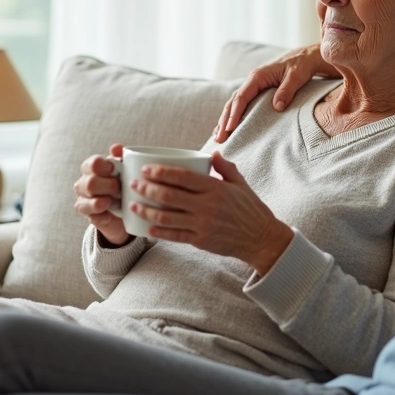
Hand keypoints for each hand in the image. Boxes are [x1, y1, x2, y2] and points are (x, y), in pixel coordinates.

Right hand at [73, 144, 129, 246]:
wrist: (128, 208)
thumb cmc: (124, 183)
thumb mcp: (126, 168)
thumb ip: (121, 156)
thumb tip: (116, 148)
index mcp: (92, 168)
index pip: (92, 164)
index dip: (103, 166)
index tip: (114, 169)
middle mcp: (84, 183)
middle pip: (90, 183)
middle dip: (108, 186)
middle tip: (120, 188)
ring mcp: (84, 200)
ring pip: (86, 200)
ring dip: (105, 200)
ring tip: (117, 201)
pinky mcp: (89, 216)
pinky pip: (91, 215)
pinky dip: (103, 213)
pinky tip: (111, 210)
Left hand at [129, 152, 294, 274]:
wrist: (261, 239)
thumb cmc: (250, 209)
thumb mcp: (240, 184)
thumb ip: (225, 168)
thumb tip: (213, 153)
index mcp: (215, 188)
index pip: (182, 177)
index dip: (161, 172)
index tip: (146, 169)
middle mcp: (207, 206)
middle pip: (169, 195)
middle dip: (148, 189)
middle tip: (134, 184)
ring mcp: (202, 224)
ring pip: (167, 217)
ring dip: (147, 211)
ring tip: (134, 205)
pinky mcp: (200, 241)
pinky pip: (175, 236)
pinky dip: (159, 232)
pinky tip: (147, 228)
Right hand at [214, 44, 335, 142]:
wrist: (305, 57)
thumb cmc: (300, 65)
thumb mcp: (296, 77)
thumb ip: (286, 91)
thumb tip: (277, 107)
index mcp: (258, 76)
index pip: (241, 97)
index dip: (234, 113)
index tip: (229, 128)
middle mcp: (252, 80)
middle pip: (233, 102)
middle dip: (225, 120)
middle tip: (219, 138)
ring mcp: (253, 85)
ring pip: (234, 103)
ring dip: (226, 119)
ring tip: (218, 136)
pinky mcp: (257, 90)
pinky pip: (241, 103)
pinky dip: (233, 115)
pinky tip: (228, 126)